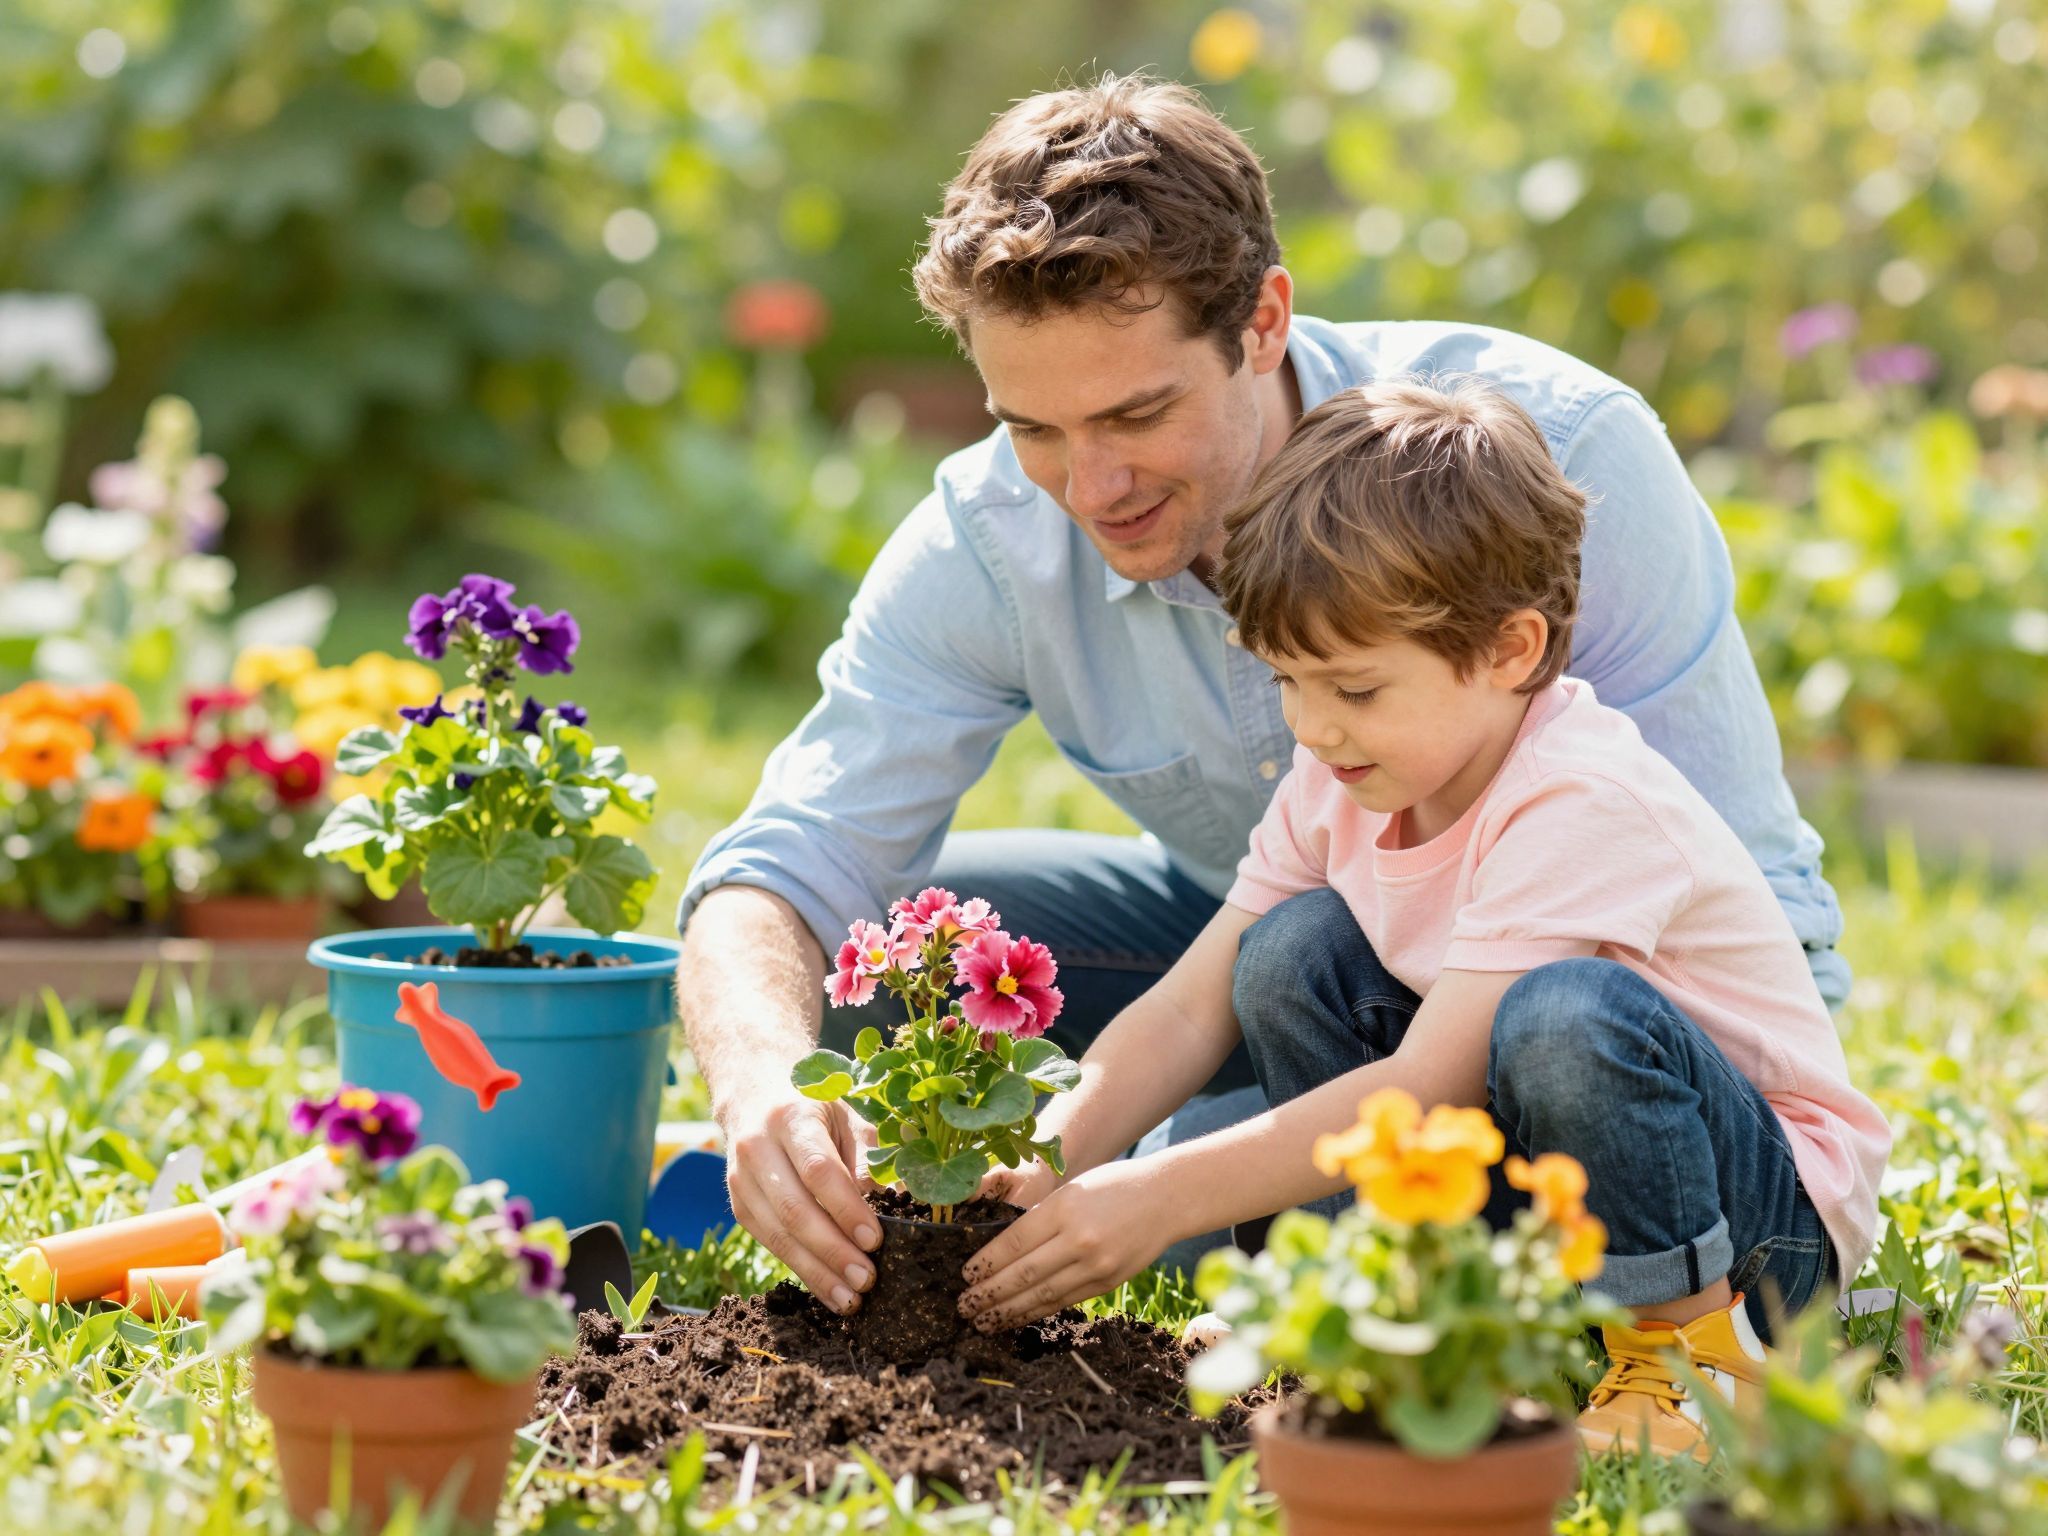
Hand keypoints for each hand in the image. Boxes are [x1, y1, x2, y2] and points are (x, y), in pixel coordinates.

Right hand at [722, 1087, 879, 1314]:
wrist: (754, 1096)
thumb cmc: (816, 1106)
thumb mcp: (848, 1113)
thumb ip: (871, 1153)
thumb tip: (896, 1200)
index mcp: (791, 1117)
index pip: (818, 1170)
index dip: (846, 1209)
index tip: (875, 1240)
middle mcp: (758, 1148)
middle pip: (795, 1210)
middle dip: (833, 1251)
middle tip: (867, 1278)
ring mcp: (742, 1180)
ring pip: (779, 1235)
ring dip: (817, 1272)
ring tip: (852, 1298)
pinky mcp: (739, 1206)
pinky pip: (770, 1244)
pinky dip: (802, 1271)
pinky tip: (829, 1289)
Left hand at [955, 1160, 1177, 1329]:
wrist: (1165, 1199)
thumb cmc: (1112, 1186)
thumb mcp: (1071, 1190)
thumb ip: (1040, 1218)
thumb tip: (1002, 1251)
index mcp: (1063, 1209)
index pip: (1014, 1243)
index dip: (986, 1263)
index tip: (966, 1276)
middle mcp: (1079, 1240)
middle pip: (1023, 1274)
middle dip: (989, 1294)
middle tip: (964, 1306)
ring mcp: (1095, 1265)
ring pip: (1041, 1295)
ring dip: (1008, 1311)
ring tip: (983, 1321)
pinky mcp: (1107, 1283)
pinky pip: (1063, 1301)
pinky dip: (1036, 1312)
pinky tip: (1016, 1318)